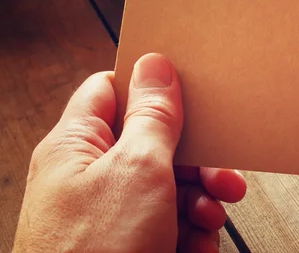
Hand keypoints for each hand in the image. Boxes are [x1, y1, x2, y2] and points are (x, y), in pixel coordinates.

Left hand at [13, 53, 246, 252]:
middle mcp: (90, 176)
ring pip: (167, 186)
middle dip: (194, 159)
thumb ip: (151, 115)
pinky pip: (168, 223)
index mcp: (76, 145)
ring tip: (209, 217)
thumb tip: (155, 63)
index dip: (149, 85)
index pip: (111, 90)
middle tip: (222, 172)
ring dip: (199, 200)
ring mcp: (109, 214)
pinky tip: (198, 244)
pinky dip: (190, 231)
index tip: (189, 88)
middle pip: (152, 143)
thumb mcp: (137, 169)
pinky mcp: (128, 244)